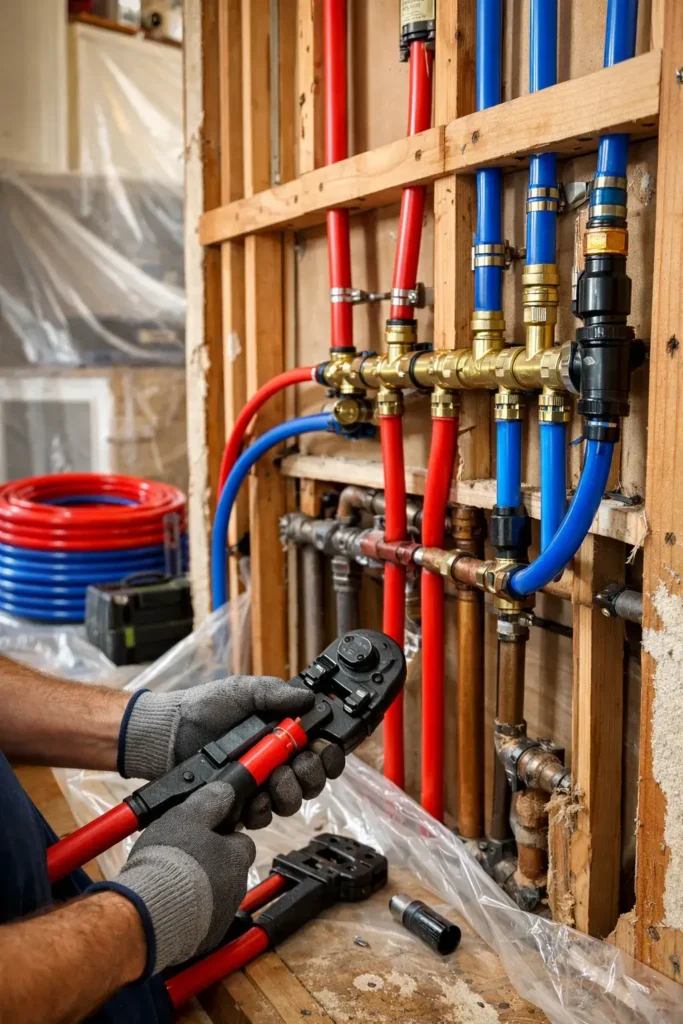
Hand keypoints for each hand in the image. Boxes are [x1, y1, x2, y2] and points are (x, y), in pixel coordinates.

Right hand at [113, 782, 253, 972]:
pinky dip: (190, 913)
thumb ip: (209, 801)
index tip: (204, 836)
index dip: (222, 837)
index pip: (241, 842)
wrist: (149, 913)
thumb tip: (226, 790)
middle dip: (211, 865)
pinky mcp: (206, 938)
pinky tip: (169, 904)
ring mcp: (222, 915)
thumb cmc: (169, 862)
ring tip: (172, 883)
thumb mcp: (185, 817)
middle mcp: (236, 887)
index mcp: (236, 856)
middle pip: (229, 870)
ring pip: (216, 896)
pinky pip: (202, 921)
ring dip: (200, 889)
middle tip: (184, 858)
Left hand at [119, 677, 344, 826]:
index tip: (323, 750)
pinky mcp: (240, 804)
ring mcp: (259, 785)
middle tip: (295, 763)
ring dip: (288, 792)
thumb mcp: (243, 691)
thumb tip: (309, 697)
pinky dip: (260, 809)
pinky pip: (263, 817)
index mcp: (282, 734)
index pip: (319, 750)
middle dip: (310, 775)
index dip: (328, 755)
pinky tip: (251, 798)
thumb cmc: (205, 708)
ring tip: (271, 779)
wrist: (169, 735)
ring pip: (292, 802)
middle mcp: (275, 762)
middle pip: (312, 780)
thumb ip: (275, 694)